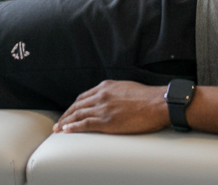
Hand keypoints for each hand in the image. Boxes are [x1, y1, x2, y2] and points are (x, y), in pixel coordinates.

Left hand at [54, 80, 169, 134]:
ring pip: (78, 115)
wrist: (158, 103)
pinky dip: (74, 127)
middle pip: (77, 105)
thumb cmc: (148, 97)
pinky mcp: (107, 121)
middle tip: (59, 122)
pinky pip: (85, 124)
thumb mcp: (127, 87)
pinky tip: (67, 130)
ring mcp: (103, 108)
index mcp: (106, 87)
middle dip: (66, 114)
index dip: (74, 106)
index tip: (69, 112)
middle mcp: (101, 96)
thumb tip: (112, 98)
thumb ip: (115, 92)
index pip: (83, 97)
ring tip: (59, 129)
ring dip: (66, 122)